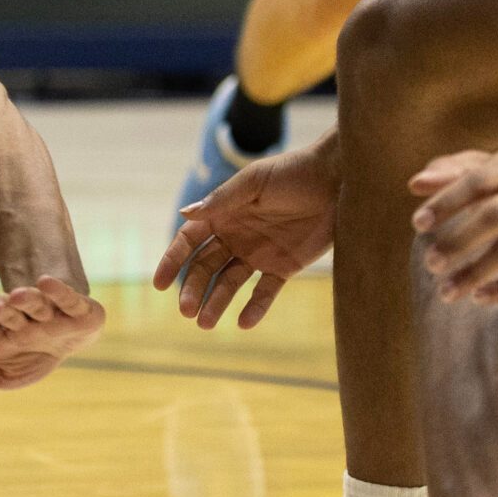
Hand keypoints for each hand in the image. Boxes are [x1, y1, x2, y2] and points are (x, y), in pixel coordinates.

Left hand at [0, 275, 104, 389]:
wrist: (66, 342)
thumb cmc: (25, 357)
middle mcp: (22, 317)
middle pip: (8, 313)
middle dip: (1, 311)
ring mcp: (50, 313)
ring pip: (36, 303)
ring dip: (27, 299)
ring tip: (16, 296)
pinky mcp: (81, 311)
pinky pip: (70, 299)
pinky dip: (59, 291)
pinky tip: (46, 282)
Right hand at [157, 142, 340, 328]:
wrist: (338, 181)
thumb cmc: (294, 172)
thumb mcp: (254, 182)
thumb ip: (222, 200)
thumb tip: (184, 214)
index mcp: (223, 214)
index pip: (189, 242)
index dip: (173, 261)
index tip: (160, 283)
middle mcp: (235, 236)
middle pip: (205, 268)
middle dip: (193, 289)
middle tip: (186, 311)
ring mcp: (258, 253)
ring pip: (230, 283)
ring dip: (216, 302)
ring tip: (206, 324)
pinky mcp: (284, 267)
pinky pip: (265, 291)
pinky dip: (254, 307)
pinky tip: (243, 323)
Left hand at [410, 147, 497, 305]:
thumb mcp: (489, 165)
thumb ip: (451, 171)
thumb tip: (415, 184)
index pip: (477, 182)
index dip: (446, 202)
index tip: (418, 223)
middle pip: (494, 216)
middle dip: (459, 241)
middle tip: (430, 263)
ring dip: (476, 272)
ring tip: (446, 291)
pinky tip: (479, 297)